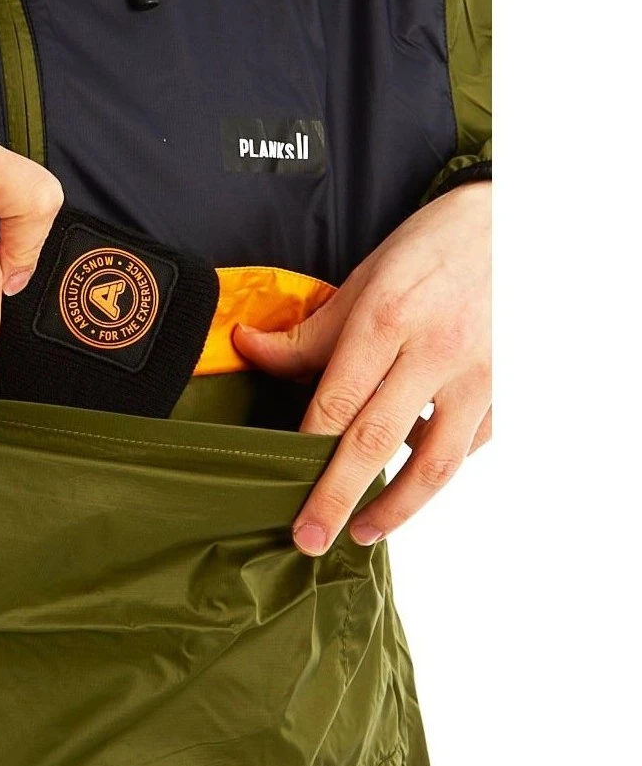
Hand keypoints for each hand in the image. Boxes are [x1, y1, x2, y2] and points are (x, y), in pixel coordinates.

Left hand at [232, 182, 490, 555]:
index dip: (305, 451)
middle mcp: (435, 351)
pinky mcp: (509, 390)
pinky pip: (469, 445)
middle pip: (375, 441)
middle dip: (337, 498)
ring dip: (397, 508)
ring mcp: (480, 375)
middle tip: (308, 539)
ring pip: (435, 462)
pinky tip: (411, 480)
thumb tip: (246, 348)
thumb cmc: (432, 249)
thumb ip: (308, 331)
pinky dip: (437, 468)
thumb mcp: (364, 279)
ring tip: (362, 531)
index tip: (281, 486)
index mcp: (387, 318)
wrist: (519, 225)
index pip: (336, 401)